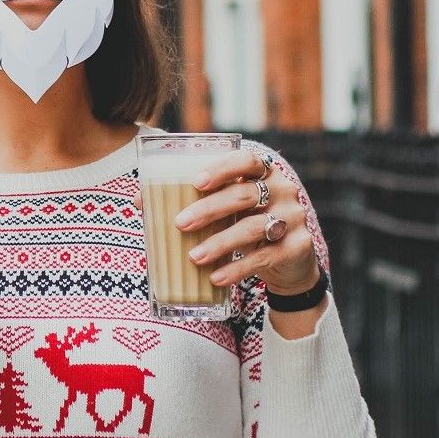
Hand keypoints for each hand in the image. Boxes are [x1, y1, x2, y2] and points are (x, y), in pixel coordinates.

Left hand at [172, 148, 321, 294]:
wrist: (290, 262)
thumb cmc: (248, 225)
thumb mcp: (229, 210)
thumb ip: (195, 201)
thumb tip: (141, 200)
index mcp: (265, 173)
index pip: (248, 160)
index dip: (222, 168)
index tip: (196, 182)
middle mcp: (283, 190)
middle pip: (245, 194)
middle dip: (209, 208)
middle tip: (180, 223)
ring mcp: (293, 218)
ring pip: (254, 227)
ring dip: (220, 242)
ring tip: (194, 257)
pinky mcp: (297, 247)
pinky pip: (264, 257)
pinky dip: (236, 268)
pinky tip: (216, 277)